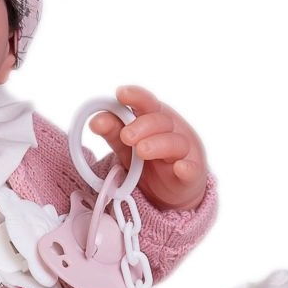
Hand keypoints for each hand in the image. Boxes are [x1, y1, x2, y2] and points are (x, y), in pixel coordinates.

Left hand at [88, 84, 209, 210]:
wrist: (171, 194)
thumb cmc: (149, 162)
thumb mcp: (127, 147)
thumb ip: (113, 133)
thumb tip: (95, 120)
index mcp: (155, 119)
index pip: (147, 103)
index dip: (136, 96)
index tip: (121, 94)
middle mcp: (172, 130)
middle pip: (160, 121)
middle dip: (142, 125)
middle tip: (125, 135)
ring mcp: (185, 152)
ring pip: (175, 143)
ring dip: (158, 145)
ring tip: (141, 150)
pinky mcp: (192, 174)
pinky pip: (192, 170)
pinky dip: (186, 168)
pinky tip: (180, 168)